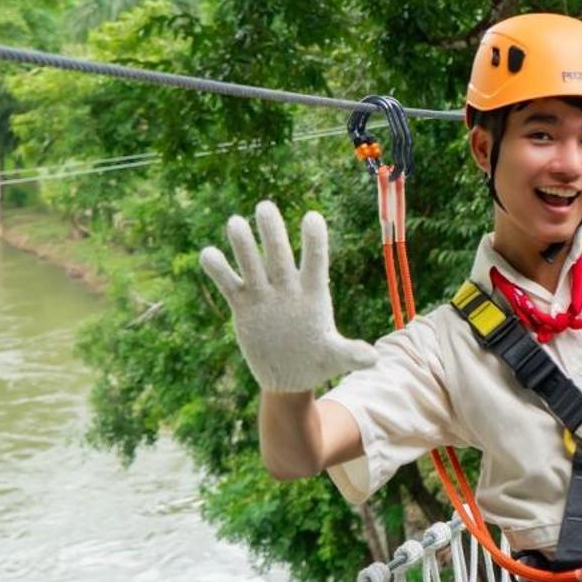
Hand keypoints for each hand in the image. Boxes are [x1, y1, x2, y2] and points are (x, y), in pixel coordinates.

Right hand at [200, 201, 376, 392]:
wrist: (289, 374)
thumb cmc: (317, 361)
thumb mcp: (335, 359)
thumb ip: (351, 354)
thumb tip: (373, 358)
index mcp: (313, 293)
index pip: (315, 261)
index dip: (314, 241)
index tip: (312, 217)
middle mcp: (287, 287)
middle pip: (279, 255)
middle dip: (272, 232)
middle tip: (264, 206)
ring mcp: (264, 293)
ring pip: (252, 263)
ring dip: (243, 244)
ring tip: (235, 222)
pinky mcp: (243, 304)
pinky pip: (229, 283)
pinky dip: (218, 270)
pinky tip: (208, 254)